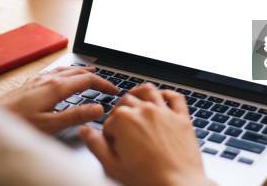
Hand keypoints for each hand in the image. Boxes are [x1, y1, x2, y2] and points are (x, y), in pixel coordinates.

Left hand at [0, 66, 118, 133]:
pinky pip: (54, 72)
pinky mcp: (30, 84)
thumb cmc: (16, 125)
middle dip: (96, 76)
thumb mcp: (50, 125)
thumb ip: (76, 116)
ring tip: (91, 72)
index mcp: (56, 87)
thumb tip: (98, 108)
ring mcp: (38, 80)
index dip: (105, 83)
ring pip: (66, 70)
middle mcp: (48, 79)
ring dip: (82, 71)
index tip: (115, 91)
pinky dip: (67, 72)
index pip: (88, 79)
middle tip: (108, 84)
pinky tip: (62, 76)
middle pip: (79, 71)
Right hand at [79, 84, 212, 185]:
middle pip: (126, 101)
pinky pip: (175, 97)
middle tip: (122, 128)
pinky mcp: (182, 117)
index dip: (108, 133)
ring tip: (136, 101)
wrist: (178, 185)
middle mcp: (144, 110)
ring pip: (148, 91)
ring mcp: (164, 112)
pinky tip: (162, 98)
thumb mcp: (113, 166)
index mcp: (124, 120)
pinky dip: (167, 93)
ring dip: (139, 94)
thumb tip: (85, 131)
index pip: (109, 120)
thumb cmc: (147, 179)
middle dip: (120, 112)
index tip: (112, 144)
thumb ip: (96, 145)